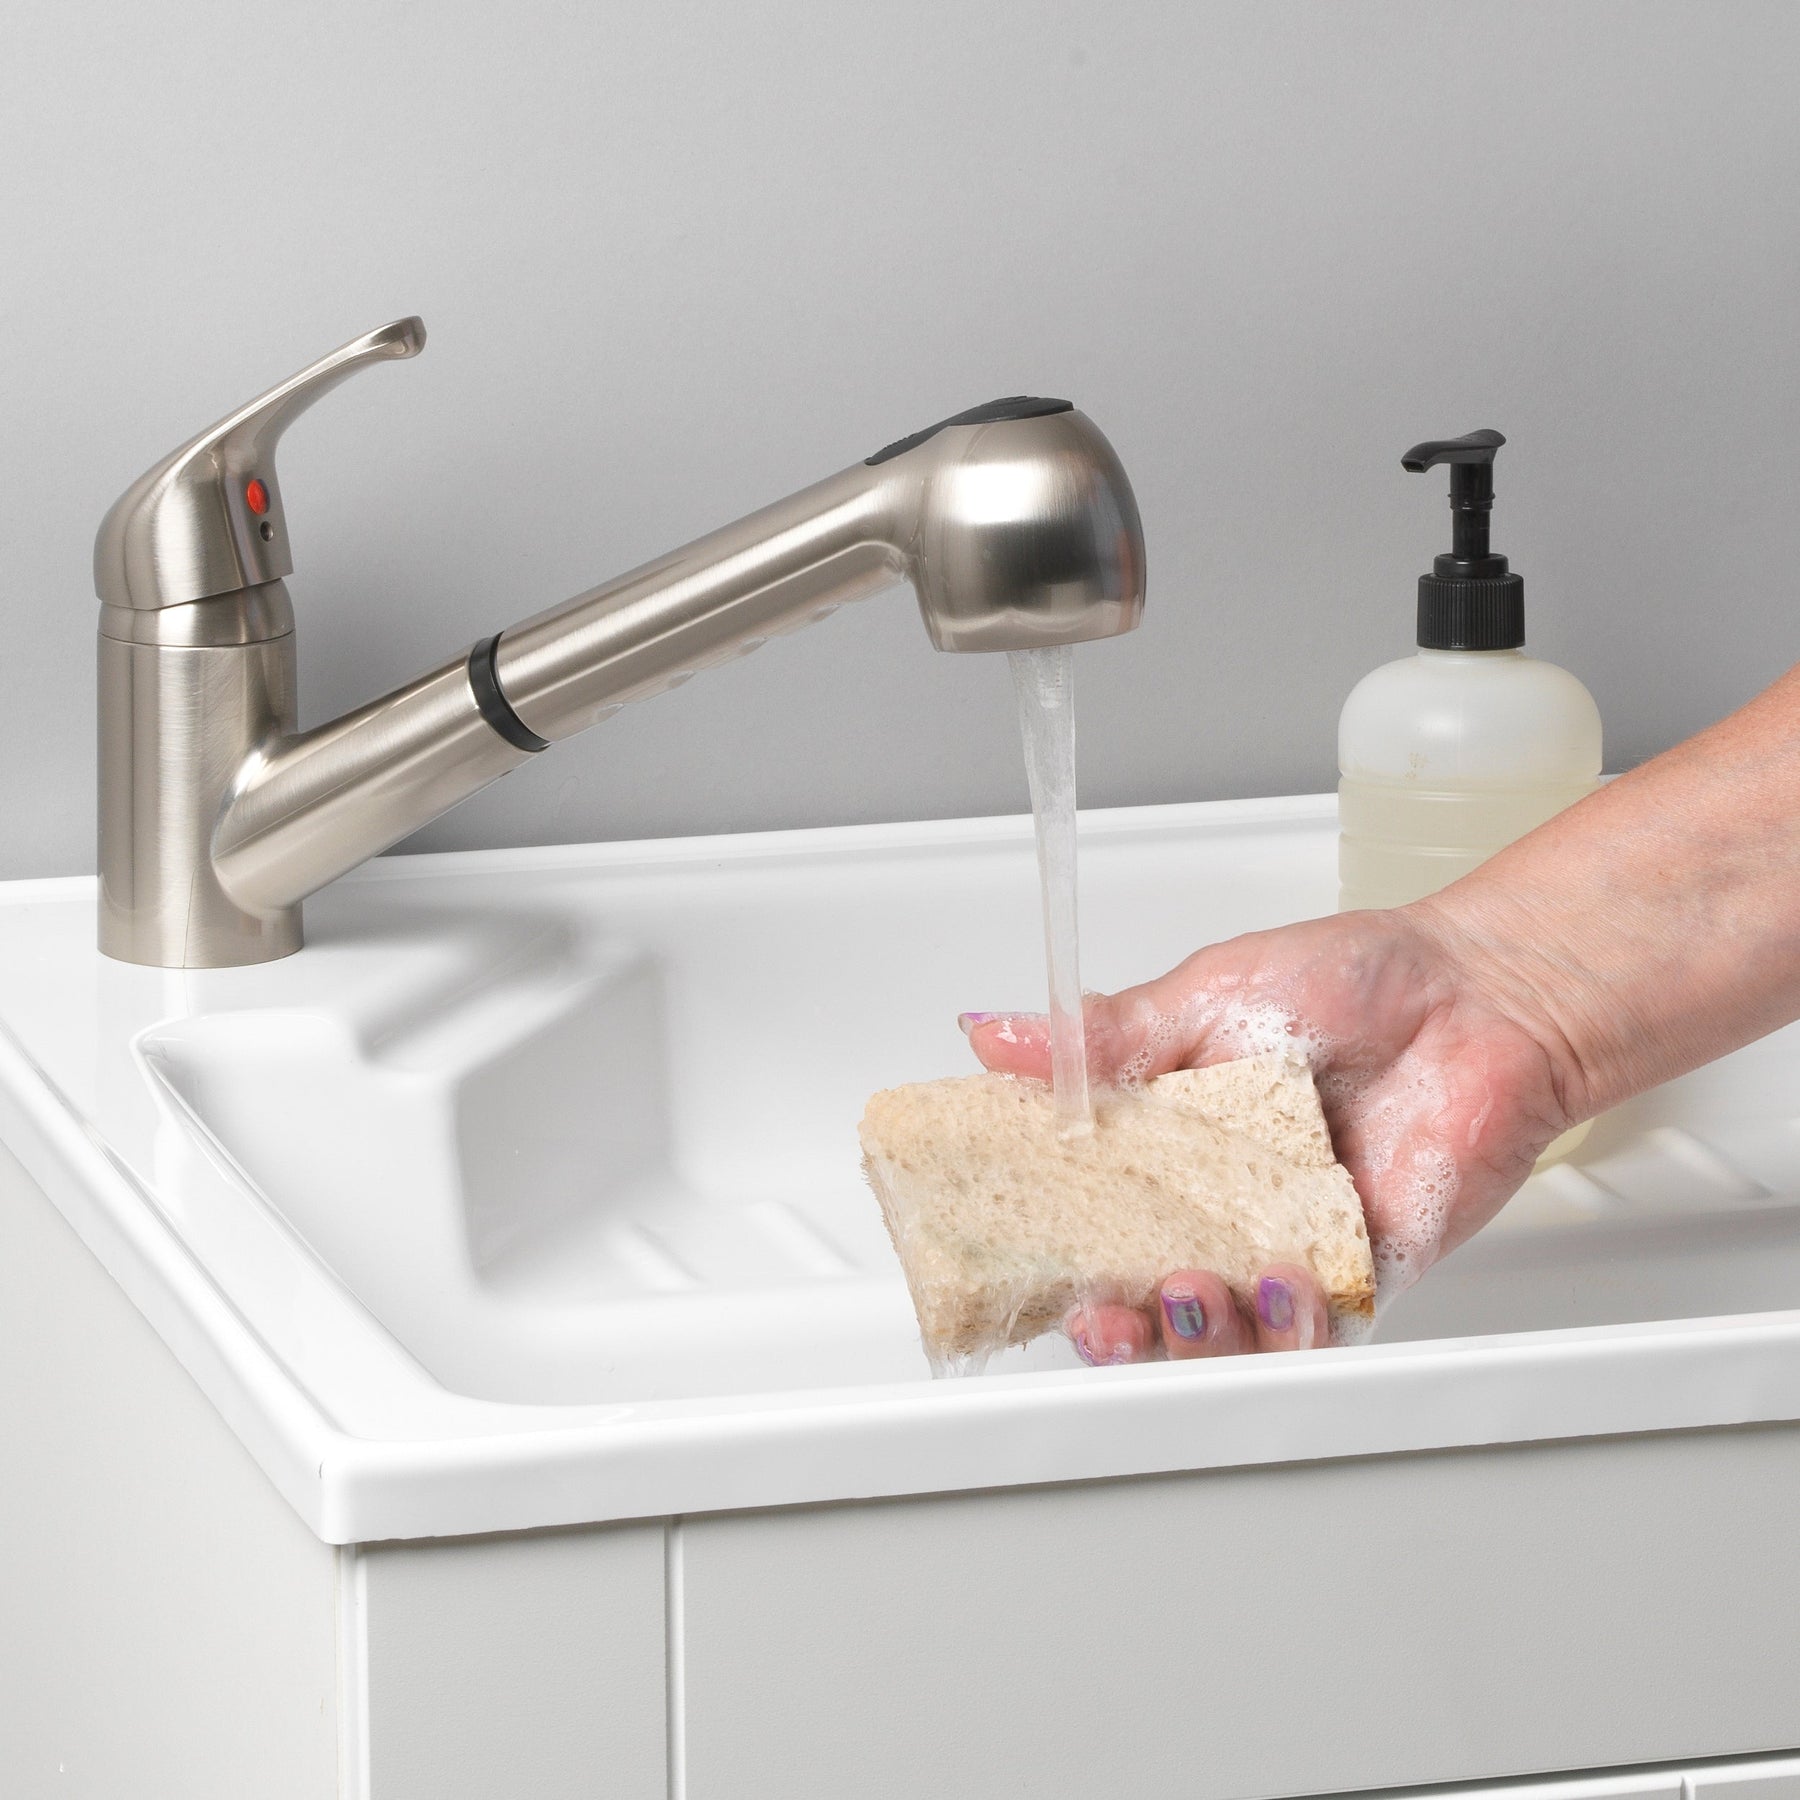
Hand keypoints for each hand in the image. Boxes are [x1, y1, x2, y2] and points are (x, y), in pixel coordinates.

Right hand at [962, 900, 1582, 1359]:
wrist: (1481, 995)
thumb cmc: (1355, 980)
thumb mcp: (1204, 995)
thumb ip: (1103, 1036)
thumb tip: (995, 1032)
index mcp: (1164, 1142)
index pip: (1082, 1215)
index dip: (1042, 1253)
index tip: (1013, 1261)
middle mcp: (1217, 1205)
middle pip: (1138, 1297)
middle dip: (1108, 1327)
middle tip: (1099, 1313)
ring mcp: (1284, 1246)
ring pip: (1218, 1336)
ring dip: (1193, 1335)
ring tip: (1192, 1291)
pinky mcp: (1358, 1274)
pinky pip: (1313, 1335)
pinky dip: (1286, 1327)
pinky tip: (1279, 1287)